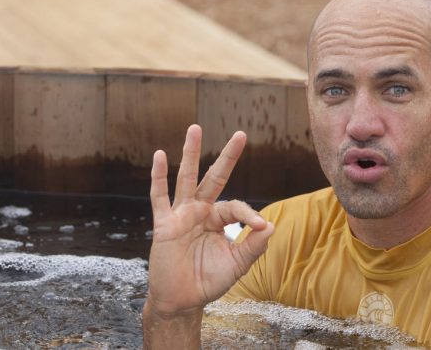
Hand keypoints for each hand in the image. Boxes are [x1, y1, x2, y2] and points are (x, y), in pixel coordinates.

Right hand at [145, 124, 274, 315]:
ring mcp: (181, 215)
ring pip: (187, 178)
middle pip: (215, 177)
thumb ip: (254, 245)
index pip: (236, 206)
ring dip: (191, 153)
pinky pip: (159, 197)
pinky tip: (159, 156)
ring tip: (195, 128)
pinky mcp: (164, 225)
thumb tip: (271, 224)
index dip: (250, 214)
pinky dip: (158, 177)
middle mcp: (201, 212)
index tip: (260, 226)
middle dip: (227, 157)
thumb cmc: (209, 281)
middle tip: (240, 134)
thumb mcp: (237, 264)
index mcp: (219, 219)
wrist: (182, 301)